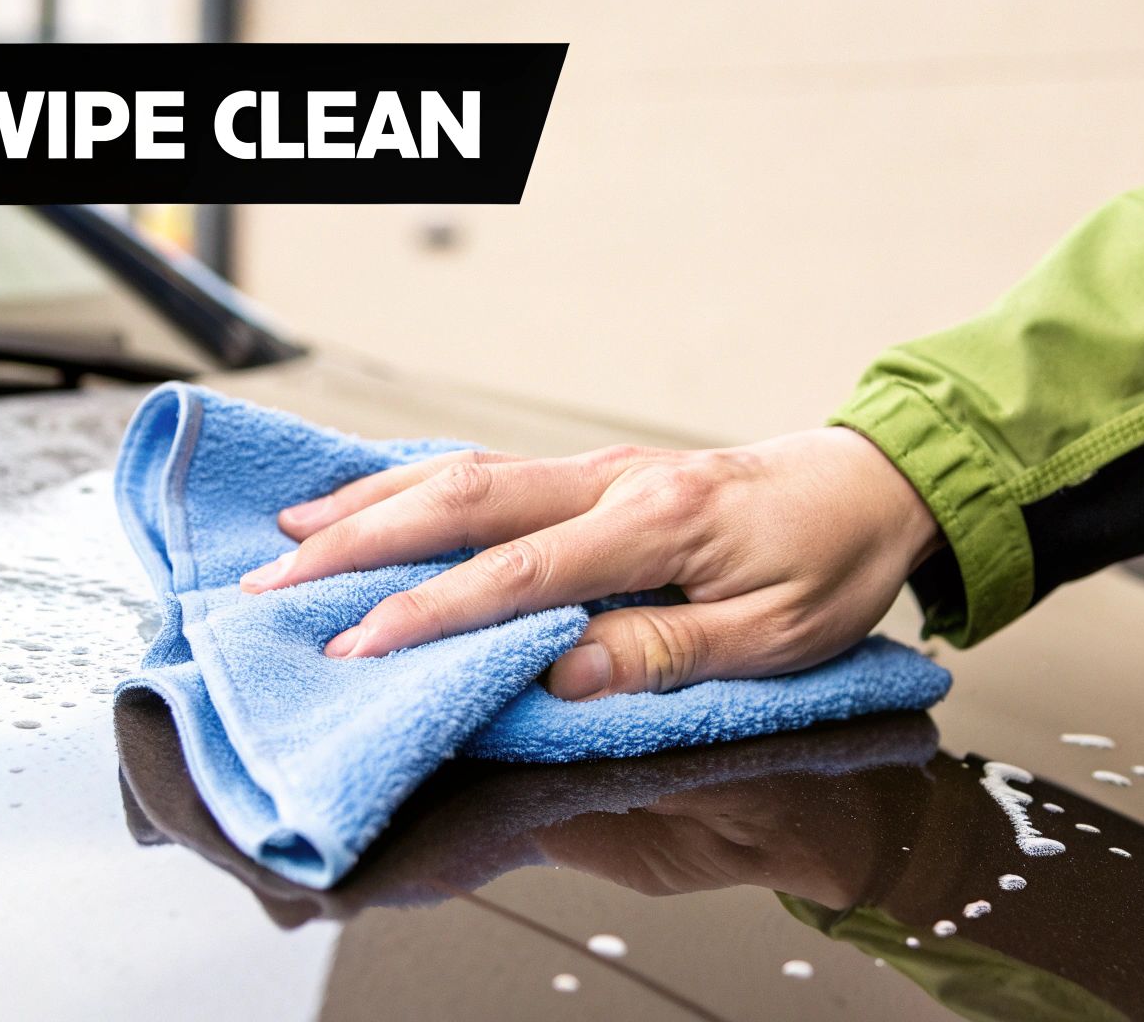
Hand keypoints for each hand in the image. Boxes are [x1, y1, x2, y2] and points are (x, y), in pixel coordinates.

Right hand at [239, 427, 941, 698]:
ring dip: (373, 501)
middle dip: (361, 542)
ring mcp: (598, 469)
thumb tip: (560, 674)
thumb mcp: (773, 635)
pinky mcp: (595, 472)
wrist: (868, 486)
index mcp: (656, 524)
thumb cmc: (827, 563)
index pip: (519, 572)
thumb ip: (666, 653)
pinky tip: (371, 498)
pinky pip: (490, 471)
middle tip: (275, 585)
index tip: (358, 647)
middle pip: (464, 500)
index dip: (431, 611)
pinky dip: (416, 483)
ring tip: (288, 533)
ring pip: (466, 473)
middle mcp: (612, 481)